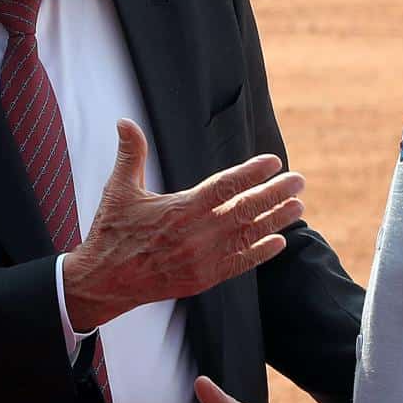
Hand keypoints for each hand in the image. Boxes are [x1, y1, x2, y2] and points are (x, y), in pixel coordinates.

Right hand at [63, 121, 303, 332]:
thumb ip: (130, 154)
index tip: (273, 162)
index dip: (251, 173)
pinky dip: (260, 253)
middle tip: (298, 180)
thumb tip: (124, 121)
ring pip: (248, 236)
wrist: (104, 281)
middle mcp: (196, 235)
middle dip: (275, 193)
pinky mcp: (203, 279)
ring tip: (298, 206)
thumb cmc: (111, 233)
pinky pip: (239, 265)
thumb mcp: (118, 190)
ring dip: (276, 220)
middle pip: (245, 209)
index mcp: (180, 209)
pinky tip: (278, 242)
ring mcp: (202, 260)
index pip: (224, 186)